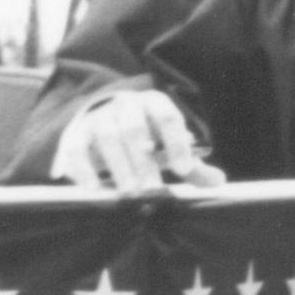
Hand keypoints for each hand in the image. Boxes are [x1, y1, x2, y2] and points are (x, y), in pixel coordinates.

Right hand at [51, 87, 223, 194]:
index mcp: (154, 102)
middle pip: (134, 129)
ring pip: (107, 136)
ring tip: (129, 192)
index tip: (184, 170)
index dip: (177, 143)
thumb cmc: (146, 137)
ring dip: (118, 166)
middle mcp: (125, 105)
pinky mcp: (75, 133)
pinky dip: (83, 168)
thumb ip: (191, 164)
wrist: (102, 119)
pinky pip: (75, 148)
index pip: (168, 117)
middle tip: (152, 188)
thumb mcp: (168, 146)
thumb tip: (219, 182)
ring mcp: (98, 117)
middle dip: (144, 160)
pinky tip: (93, 189)